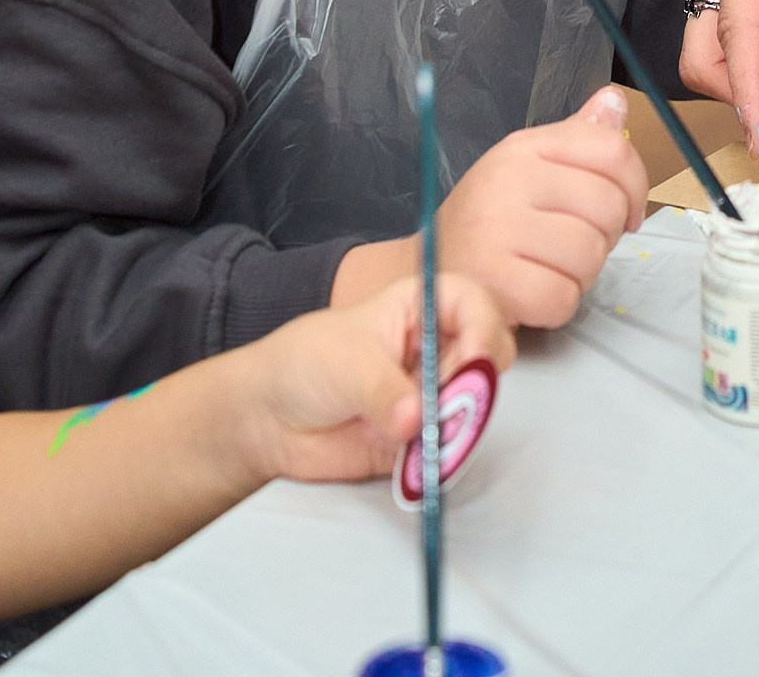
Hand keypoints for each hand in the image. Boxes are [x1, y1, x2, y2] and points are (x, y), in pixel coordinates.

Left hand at [241, 274, 514, 486]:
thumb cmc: (306, 364)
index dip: (484, 325)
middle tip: (447, 400)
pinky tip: (423, 456)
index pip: (474, 303)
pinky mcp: (423, 437)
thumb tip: (417, 420)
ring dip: (461, 420)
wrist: (270, 419)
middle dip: (477, 378)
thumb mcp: (347, 365)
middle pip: (488, 355)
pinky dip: (445, 453)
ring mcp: (432, 394)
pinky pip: (450, 445)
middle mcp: (437, 348)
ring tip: (425, 433)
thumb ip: (384, 392)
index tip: (476, 357)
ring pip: (475, 403)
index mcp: (423, 308)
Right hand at [334, 85, 648, 327]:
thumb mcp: (529, 166)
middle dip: (605, 236)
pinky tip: (534, 294)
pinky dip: (557, 305)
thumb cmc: (489, 220)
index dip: (636, 186)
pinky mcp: (493, 283)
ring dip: (581, 275)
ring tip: (549, 268)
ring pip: (591, 256)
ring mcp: (497, 231)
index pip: (612, 151)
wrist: (426, 273)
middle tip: (574, 245)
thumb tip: (616, 102)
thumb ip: (577, 139)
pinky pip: (564, 298)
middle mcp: (508, 180)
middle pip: (608, 207)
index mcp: (523, 147)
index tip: (629, 211)